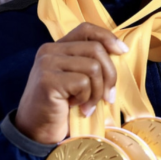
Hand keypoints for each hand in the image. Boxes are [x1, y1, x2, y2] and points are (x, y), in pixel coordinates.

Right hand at [15, 23, 125, 144]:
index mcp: (58, 46)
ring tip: (88, 105)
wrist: (37, 130)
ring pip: (93, 67)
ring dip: (98, 91)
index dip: (108, 38)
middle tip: (108, 97)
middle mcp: (49, 50)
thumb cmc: (63, 105)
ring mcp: (46, 63)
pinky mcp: (47, 80)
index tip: (123, 51)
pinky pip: (83, 83)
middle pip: (96, 49)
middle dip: (110, 75)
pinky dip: (86, 98)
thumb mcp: (78, 78)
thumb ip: (91, 62)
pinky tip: (76, 107)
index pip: (87, 29)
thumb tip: (121, 50)